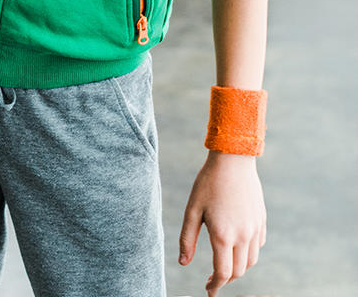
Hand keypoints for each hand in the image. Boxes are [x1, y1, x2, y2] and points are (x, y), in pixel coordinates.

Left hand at [178, 151, 265, 295]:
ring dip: (238, 268)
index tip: (209, 291)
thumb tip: (183, 263)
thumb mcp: (192, 210)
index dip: (215, 286)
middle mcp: (243, 236)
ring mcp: (255, 229)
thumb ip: (187, 238)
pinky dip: (248, 253)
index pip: (223, 272)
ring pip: (251, 261)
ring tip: (223, 265)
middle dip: (225, 279)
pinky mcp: (262, 221)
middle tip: (212, 279)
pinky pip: (257, 246)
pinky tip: (236, 247)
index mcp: (223, 235)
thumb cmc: (208, 183)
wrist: (233, 161)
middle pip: (239, 271)